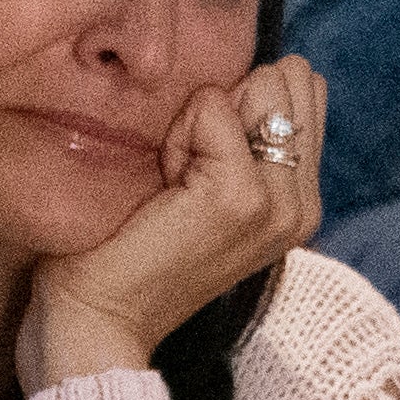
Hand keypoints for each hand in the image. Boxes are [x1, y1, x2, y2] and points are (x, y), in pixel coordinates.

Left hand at [17, 58, 324, 390]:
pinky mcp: (241, 196)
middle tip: (183, 174)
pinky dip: (177, 134)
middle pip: (288, 78)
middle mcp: (302, 205)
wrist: (97, 322)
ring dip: (200, 120)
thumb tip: (241, 77)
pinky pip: (213, 106)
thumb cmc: (126, 254)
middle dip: (226, 105)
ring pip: (259, 85)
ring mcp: (278, 203)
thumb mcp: (198, 190)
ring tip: (173, 184)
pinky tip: (160, 189)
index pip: (299, 89)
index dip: (236, 106)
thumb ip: (237, 140)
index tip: (194, 170)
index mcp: (298, 202)